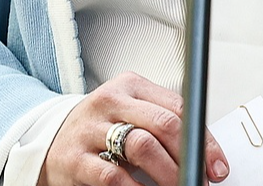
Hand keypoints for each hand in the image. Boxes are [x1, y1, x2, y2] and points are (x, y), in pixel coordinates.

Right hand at [39, 71, 228, 185]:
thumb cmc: (98, 130)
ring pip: (142, 147)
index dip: (204, 139)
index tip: (216, 166)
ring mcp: (91, 128)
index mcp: (130, 86)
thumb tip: (204, 154)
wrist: (47, 142)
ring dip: (168, 174)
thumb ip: (162, 124)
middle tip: (200, 179)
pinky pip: (113, 176)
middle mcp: (111, 101)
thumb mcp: (129, 115)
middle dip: (189, 157)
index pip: (178, 107)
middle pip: (164, 124)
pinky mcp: (75, 158)